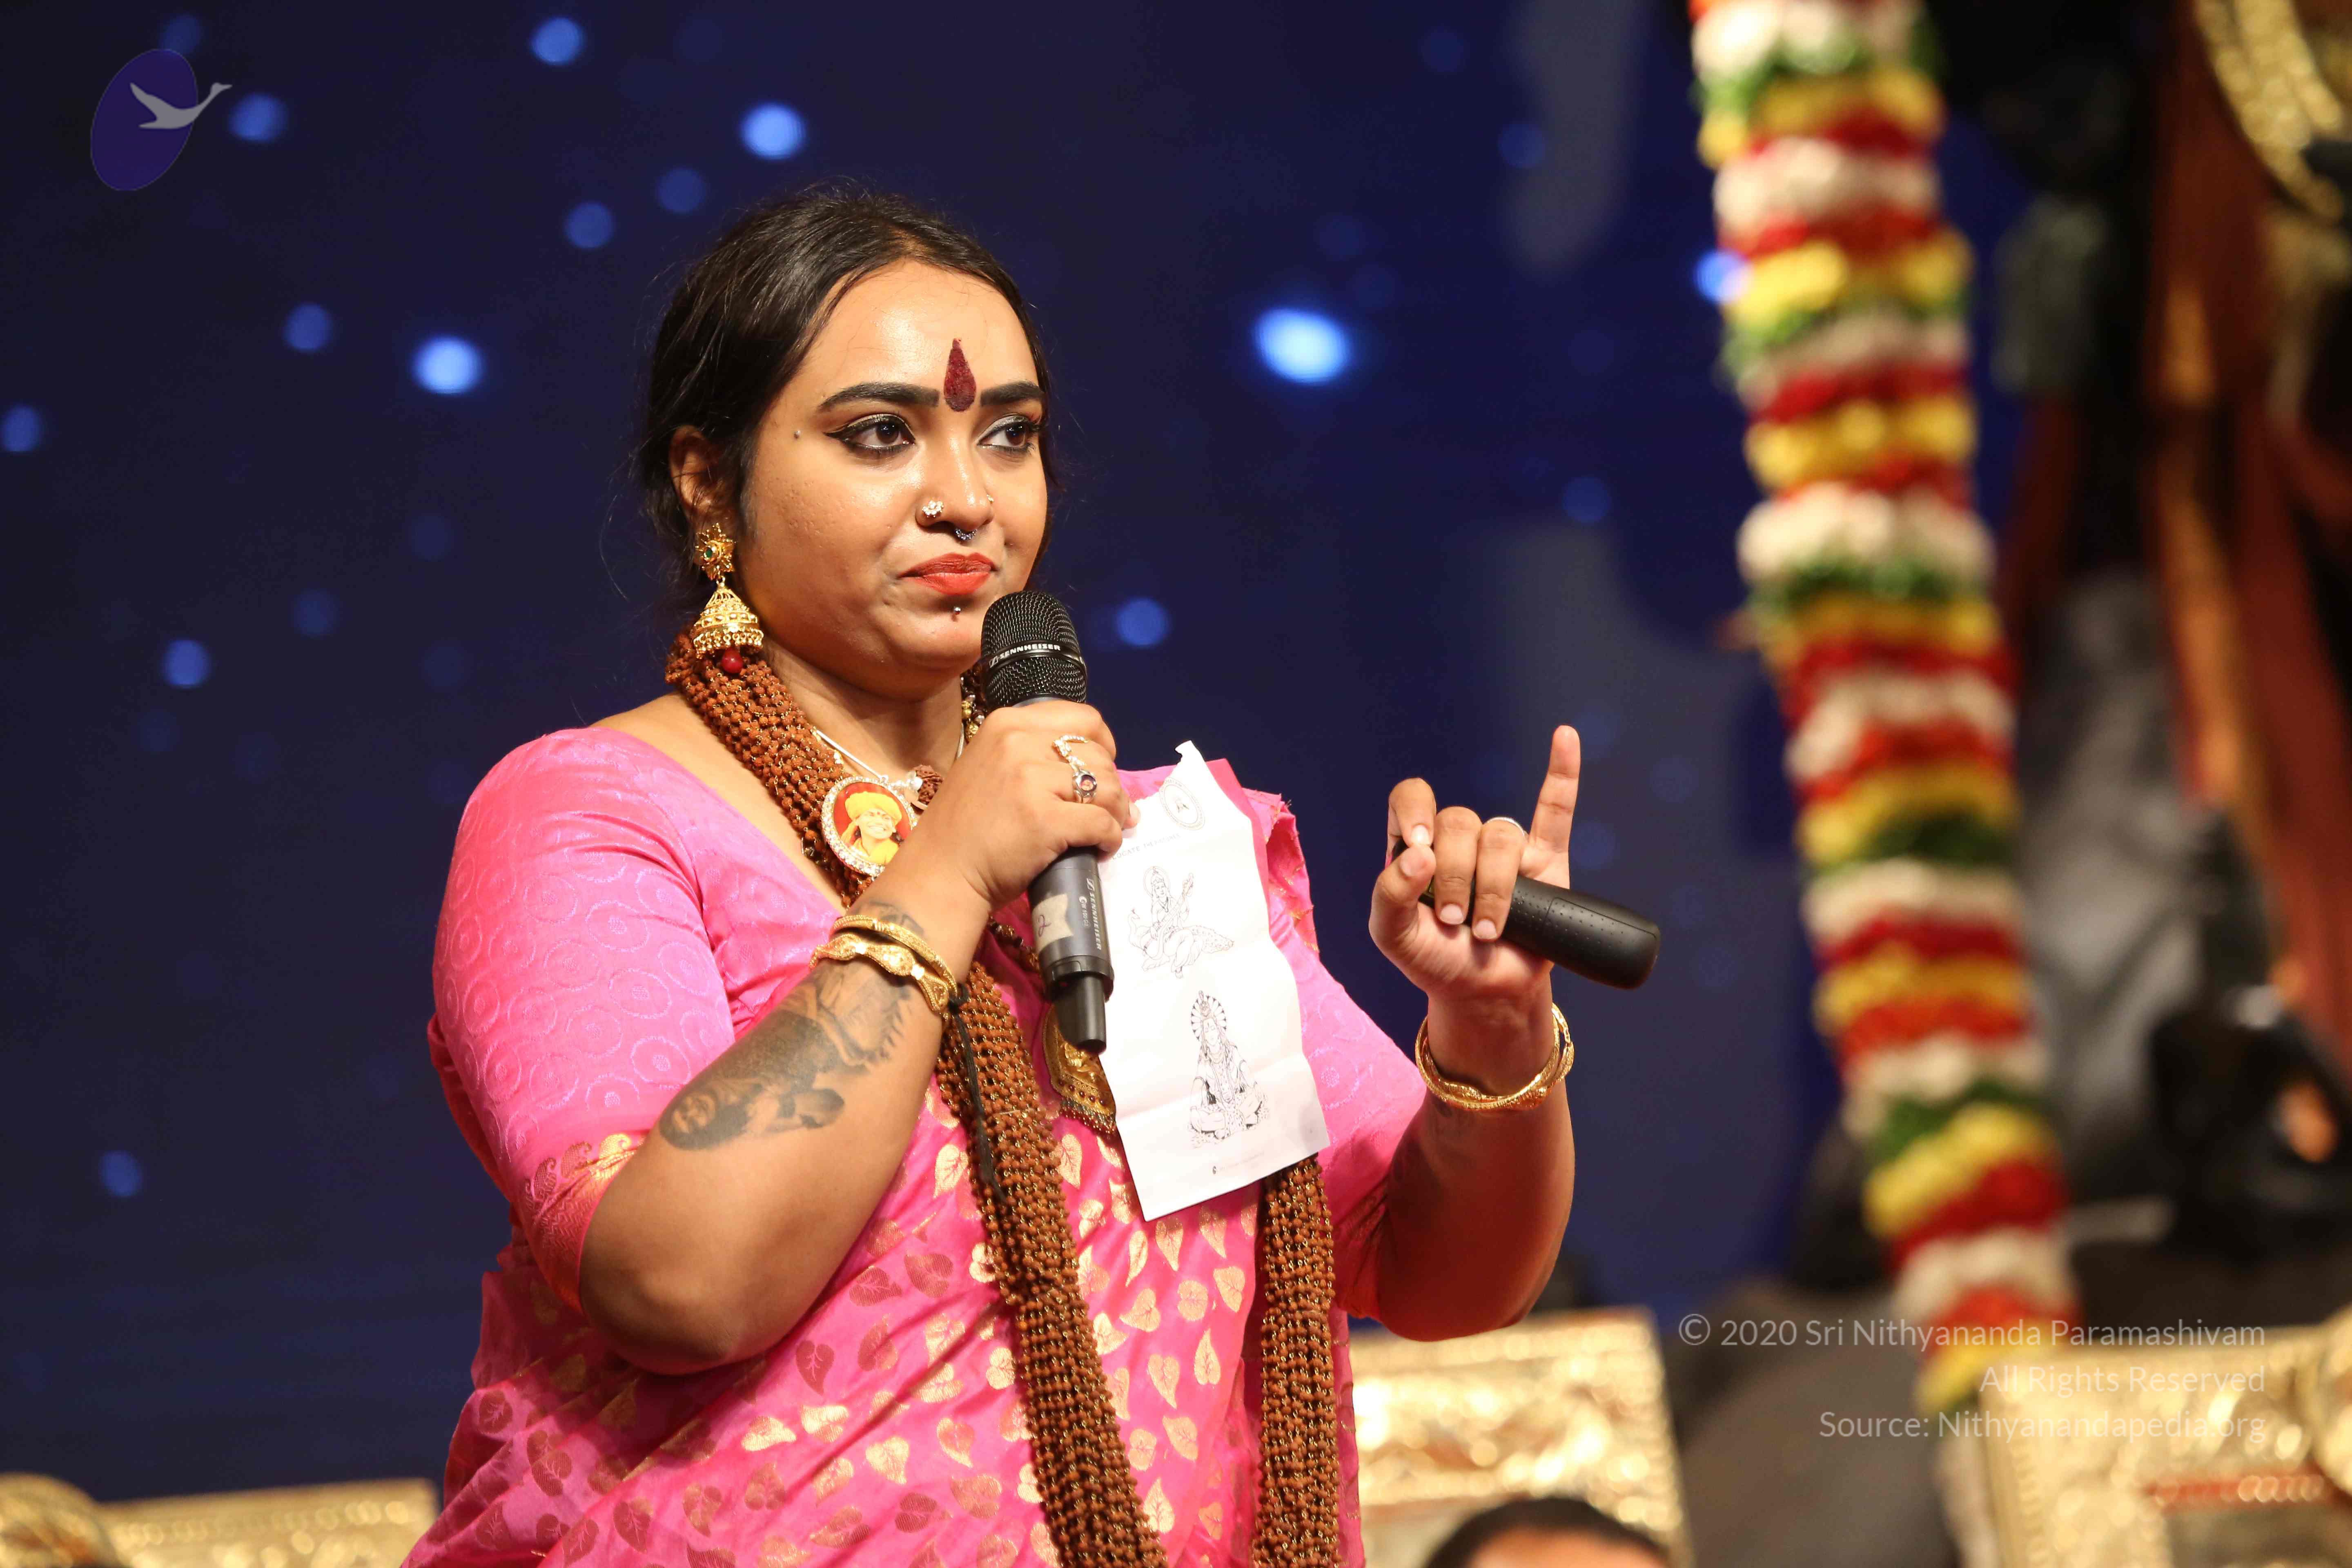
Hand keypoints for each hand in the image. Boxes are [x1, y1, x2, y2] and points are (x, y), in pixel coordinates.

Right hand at [885, 701, 1133, 916]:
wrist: (940, 872)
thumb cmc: (967, 826)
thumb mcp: (991, 767)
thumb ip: (1035, 758)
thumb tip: (1101, 773)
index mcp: (1008, 724)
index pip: (1082, 718)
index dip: (1103, 745)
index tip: (1101, 770)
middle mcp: (1019, 742)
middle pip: (1098, 755)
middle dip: (1112, 785)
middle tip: (1108, 810)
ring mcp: (1031, 780)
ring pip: (1107, 787)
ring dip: (1117, 813)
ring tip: (1108, 830)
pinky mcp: (1045, 819)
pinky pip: (1102, 823)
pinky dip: (1110, 838)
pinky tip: (1102, 848)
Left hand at [1369, 725, 1580, 1008]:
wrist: (1484, 995)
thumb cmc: (1434, 961)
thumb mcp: (1394, 937)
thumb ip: (1388, 896)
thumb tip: (1417, 854)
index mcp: (1417, 848)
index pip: (1411, 798)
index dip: (1415, 812)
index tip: (1420, 845)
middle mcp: (1459, 840)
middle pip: (1460, 822)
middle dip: (1456, 877)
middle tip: (1453, 920)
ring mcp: (1504, 849)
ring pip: (1501, 836)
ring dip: (1494, 887)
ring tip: (1490, 929)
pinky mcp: (1545, 861)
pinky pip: (1555, 810)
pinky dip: (1563, 773)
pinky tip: (1564, 737)